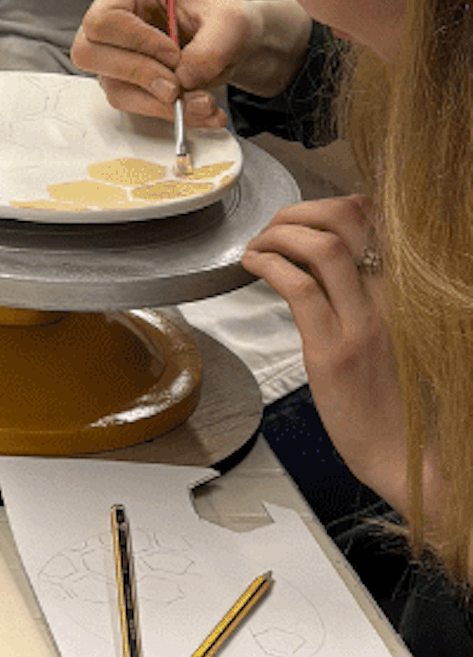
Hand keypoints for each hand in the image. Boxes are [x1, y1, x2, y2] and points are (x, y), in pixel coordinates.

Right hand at [71, 0, 265, 127]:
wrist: (232, 41)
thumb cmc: (222, 17)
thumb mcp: (229, 21)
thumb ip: (210, 48)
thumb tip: (184, 79)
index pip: (103, 20)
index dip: (136, 41)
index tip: (174, 53)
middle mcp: (113, 25)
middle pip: (90, 55)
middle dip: (139, 75)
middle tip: (176, 86)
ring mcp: (115, 58)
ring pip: (115, 89)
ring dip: (161, 104)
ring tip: (204, 102)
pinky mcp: (128, 85)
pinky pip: (136, 107)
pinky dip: (171, 114)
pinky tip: (201, 110)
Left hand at [243, 197, 426, 517]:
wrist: (403, 453)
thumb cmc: (393, 396)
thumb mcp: (391, 329)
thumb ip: (368, 291)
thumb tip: (330, 255)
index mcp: (401, 290)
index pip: (373, 220)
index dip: (334, 203)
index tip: (307, 215)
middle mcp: (388, 298)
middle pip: (345, 220)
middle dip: (298, 210)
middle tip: (274, 226)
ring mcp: (361, 323)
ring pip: (320, 247)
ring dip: (278, 233)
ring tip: (259, 244)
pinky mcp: (332, 350)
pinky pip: (298, 288)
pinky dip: (268, 265)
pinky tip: (253, 266)